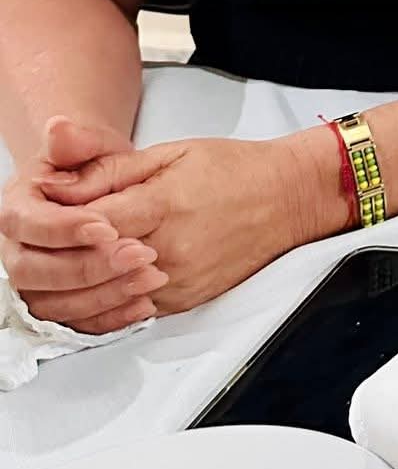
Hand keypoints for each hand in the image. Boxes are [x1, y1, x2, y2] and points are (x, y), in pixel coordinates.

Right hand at [0, 117, 166, 333]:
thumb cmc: (91, 166)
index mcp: (16, 208)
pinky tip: (140, 307)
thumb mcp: (90, 146)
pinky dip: (107, 320)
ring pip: (53, 303)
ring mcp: (33, 281)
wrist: (93, 187)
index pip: (31, 225)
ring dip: (101, 296)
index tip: (106, 226)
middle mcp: (15, 249)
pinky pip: (74, 322)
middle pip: (37, 271)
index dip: (66, 229)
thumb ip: (77, 141)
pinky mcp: (56, 303)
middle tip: (137, 254)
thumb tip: (58, 127)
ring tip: (147, 278)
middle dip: (88, 267)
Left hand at [47, 127, 345, 316]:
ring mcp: (177, 280)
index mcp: (164, 204)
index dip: (61, 226)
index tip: (46, 219)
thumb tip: (63, 187)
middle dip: (59, 262)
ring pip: (104, 302)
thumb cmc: (236, 169)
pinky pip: (129, 316)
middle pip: (91, 268)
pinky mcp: (184, 301)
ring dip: (70, 294)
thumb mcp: (173, 152)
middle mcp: (169, 249)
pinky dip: (98, 313)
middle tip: (40, 252)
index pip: (91, 225)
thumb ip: (114, 170)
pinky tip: (82, 302)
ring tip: (51, 279)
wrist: (288, 197)